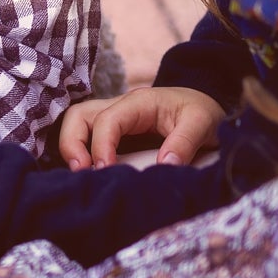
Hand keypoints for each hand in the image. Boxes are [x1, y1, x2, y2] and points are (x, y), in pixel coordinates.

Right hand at [57, 87, 225, 169]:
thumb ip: (185, 142)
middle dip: (72, 143)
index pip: (106, 120)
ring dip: (72, 148)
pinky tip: (92, 175)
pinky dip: (82, 154)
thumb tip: (163, 166)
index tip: (105, 170)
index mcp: (139, 103)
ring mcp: (114, 120)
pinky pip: (88, 138)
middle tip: (82, 172)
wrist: (205, 108)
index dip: (100, 146)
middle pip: (78, 116)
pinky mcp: (115, 135)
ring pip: (77, 125)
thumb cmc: (202, 112)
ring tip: (83, 175)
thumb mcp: (203, 123)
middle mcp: (119, 108)